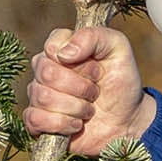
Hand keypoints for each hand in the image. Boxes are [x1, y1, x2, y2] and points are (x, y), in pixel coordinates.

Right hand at [24, 25, 153, 155]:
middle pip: (47, 74)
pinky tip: (76, 124)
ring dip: (76, 108)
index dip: (79, 62)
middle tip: (95, 92)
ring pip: (43, 98)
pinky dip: (62, 124)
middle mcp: (44, 69)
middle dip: (80, 87)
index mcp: (60, 48)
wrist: (126, 122)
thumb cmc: (121, 83)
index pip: (52, 47)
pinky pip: (35, 120)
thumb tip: (63, 53)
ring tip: (89, 109)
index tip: (97, 70)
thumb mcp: (118, 49)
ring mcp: (38, 95)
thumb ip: (93, 36)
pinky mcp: (37, 121)